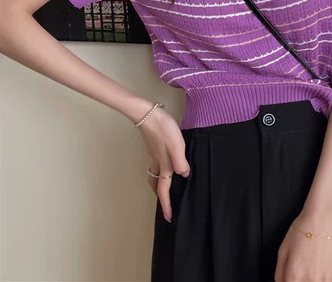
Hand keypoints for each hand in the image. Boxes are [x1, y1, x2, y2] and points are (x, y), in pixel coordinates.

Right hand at [138, 106, 190, 222]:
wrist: (147, 114)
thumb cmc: (163, 129)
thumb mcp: (176, 145)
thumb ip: (180, 161)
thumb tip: (184, 175)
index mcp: (164, 165)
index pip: (164, 190)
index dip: (167, 204)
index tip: (169, 218)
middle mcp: (157, 163)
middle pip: (156, 185)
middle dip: (160, 196)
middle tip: (167, 204)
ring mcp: (153, 154)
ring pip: (155, 174)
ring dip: (159, 184)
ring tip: (167, 188)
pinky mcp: (153, 146)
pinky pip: (157, 164)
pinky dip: (161, 171)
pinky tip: (168, 164)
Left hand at [274, 212, 331, 280]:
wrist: (322, 220)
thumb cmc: (302, 232)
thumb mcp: (282, 250)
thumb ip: (280, 273)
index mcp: (293, 275)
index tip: (289, 278)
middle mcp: (309, 281)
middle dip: (298, 281)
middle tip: (300, 272)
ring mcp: (324, 280)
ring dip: (310, 281)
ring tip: (310, 269)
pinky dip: (323, 281)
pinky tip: (320, 272)